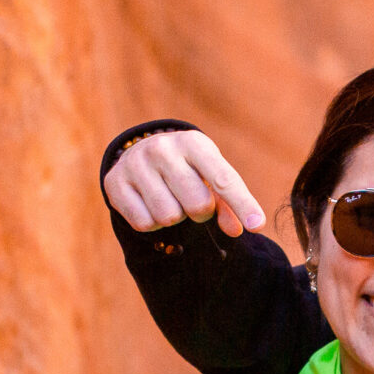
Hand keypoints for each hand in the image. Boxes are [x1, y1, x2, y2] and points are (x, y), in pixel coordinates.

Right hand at [103, 128, 265, 236]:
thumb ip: (227, 203)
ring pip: (169, 217)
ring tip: (169, 200)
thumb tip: (237, 230)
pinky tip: (150, 204)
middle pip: (197, 206)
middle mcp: (163, 149)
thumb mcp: (209, 175)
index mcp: (193, 143)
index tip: (258, 226)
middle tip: (193, 202)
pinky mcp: (115, 183)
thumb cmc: (186, 167)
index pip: (224, 179)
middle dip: (200, 213)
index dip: (243, 205)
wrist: (138, 152)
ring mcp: (136, 164)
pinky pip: (145, 224)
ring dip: (175, 218)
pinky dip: (152, 224)